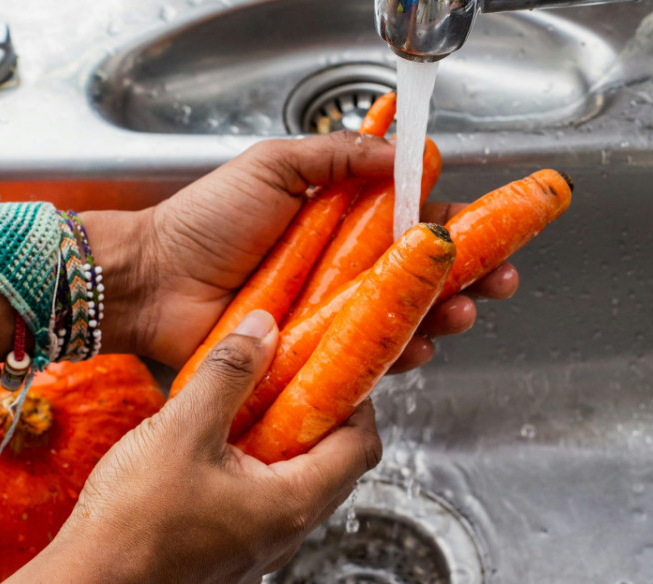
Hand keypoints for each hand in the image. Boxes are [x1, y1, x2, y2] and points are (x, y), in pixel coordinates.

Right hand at [52, 311, 380, 583]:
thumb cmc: (132, 523)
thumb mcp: (182, 427)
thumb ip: (228, 372)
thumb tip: (263, 330)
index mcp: (292, 504)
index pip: (362, 448)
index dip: (357, 405)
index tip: (334, 375)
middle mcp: (283, 538)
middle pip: (331, 471)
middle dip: (315, 424)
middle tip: (288, 387)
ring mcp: (254, 560)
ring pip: (290, 495)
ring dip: (278, 455)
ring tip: (242, 419)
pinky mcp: (222, 569)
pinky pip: (254, 518)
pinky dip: (247, 484)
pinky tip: (208, 463)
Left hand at [89, 131, 518, 369]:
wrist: (154, 282)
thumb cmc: (203, 223)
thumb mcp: (274, 165)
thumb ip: (338, 155)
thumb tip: (401, 152)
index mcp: (338, 221)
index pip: (411, 223)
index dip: (454, 229)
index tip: (492, 232)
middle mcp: (340, 270)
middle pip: (420, 277)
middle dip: (468, 280)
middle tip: (497, 282)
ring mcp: (329, 316)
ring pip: (402, 320)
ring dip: (442, 319)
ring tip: (460, 315)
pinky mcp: (313, 357)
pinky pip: (366, 361)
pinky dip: (398, 358)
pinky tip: (418, 349)